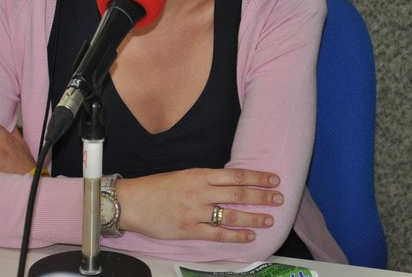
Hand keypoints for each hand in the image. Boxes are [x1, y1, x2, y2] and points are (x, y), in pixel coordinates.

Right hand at [116, 168, 282, 242]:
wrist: (132, 202)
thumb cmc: (155, 188)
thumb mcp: (183, 175)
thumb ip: (206, 180)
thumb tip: (229, 184)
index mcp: (199, 175)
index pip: (236, 175)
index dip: (257, 177)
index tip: (273, 179)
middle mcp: (200, 192)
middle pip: (239, 194)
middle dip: (262, 196)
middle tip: (279, 198)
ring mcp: (196, 212)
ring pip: (232, 215)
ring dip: (254, 217)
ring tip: (269, 219)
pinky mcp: (190, 230)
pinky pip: (218, 234)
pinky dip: (236, 236)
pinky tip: (249, 236)